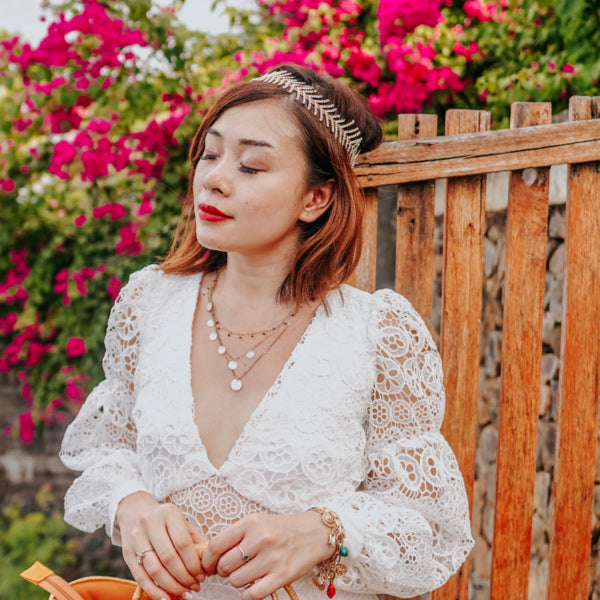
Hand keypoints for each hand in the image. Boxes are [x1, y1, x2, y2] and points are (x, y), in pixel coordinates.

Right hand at [117, 492, 207, 599]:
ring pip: (155, 569)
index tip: (202, 576)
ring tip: (183, 593)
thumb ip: (196, 540)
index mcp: (168, 513)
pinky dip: (154, 591)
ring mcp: (136, 538)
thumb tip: (209, 563)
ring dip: (171, 586)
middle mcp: (150, 523)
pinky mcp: (127, 552)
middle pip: (169, 558)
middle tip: (194, 587)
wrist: (135, 511)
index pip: (183, 543)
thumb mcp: (181, 522)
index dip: (193, 563)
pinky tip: (165, 598)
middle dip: (184, 577)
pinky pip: (140, 577)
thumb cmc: (165, 520)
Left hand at [202, 511, 333, 599]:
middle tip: (232, 568)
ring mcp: (272, 558)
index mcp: (251, 523)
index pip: (216, 544)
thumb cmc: (283, 528)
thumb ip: (236, 536)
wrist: (315, 532)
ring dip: (237, 581)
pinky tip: (253, 585)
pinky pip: (252, 594)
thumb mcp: (258, 522)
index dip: (207, 559)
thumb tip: (211, 557)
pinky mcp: (282, 575)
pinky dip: (248, 593)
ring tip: (247, 573)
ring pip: (236, 581)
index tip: (208, 565)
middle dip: (223, 571)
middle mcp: (260, 539)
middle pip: (225, 566)